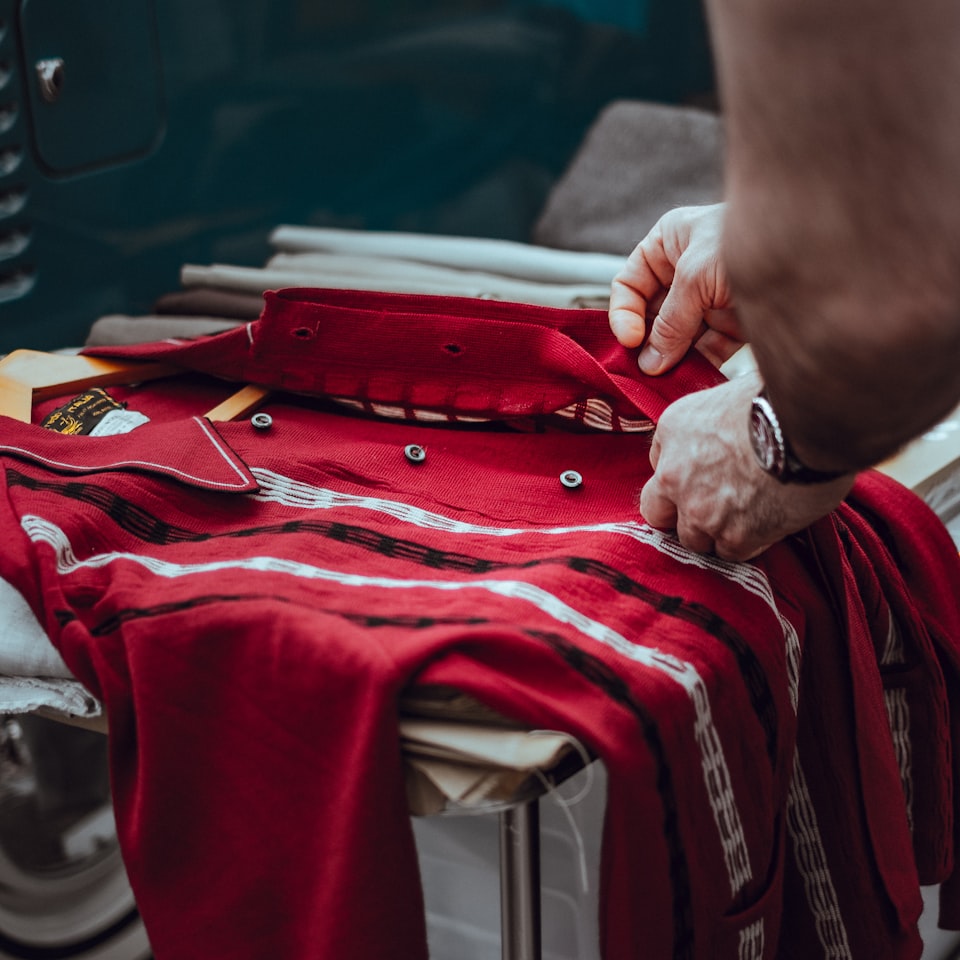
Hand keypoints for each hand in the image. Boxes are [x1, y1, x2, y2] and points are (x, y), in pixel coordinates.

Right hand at [609, 204, 744, 373]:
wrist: (816, 255)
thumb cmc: (750, 242)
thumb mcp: (696, 276)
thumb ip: (669, 321)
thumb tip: (648, 363)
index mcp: (669, 244)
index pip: (630, 285)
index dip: (624, 314)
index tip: (630, 342)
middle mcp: (685, 272)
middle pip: (651, 316)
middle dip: (647, 343)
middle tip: (643, 370)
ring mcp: (708, 301)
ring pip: (676, 337)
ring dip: (669, 360)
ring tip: (664, 381)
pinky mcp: (731, 325)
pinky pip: (704, 351)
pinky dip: (696, 367)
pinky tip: (688, 381)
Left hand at [640, 374, 855, 560]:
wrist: (808, 421)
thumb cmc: (779, 397)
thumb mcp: (730, 391)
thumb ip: (714, 420)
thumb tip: (726, 426)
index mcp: (673, 429)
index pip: (658, 462)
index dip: (681, 473)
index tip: (703, 475)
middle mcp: (674, 473)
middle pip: (658, 512)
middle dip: (679, 513)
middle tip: (710, 507)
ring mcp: (700, 509)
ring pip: (693, 539)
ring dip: (714, 532)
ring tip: (745, 517)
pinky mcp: (734, 535)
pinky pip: (730, 553)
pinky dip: (747, 544)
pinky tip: (766, 525)